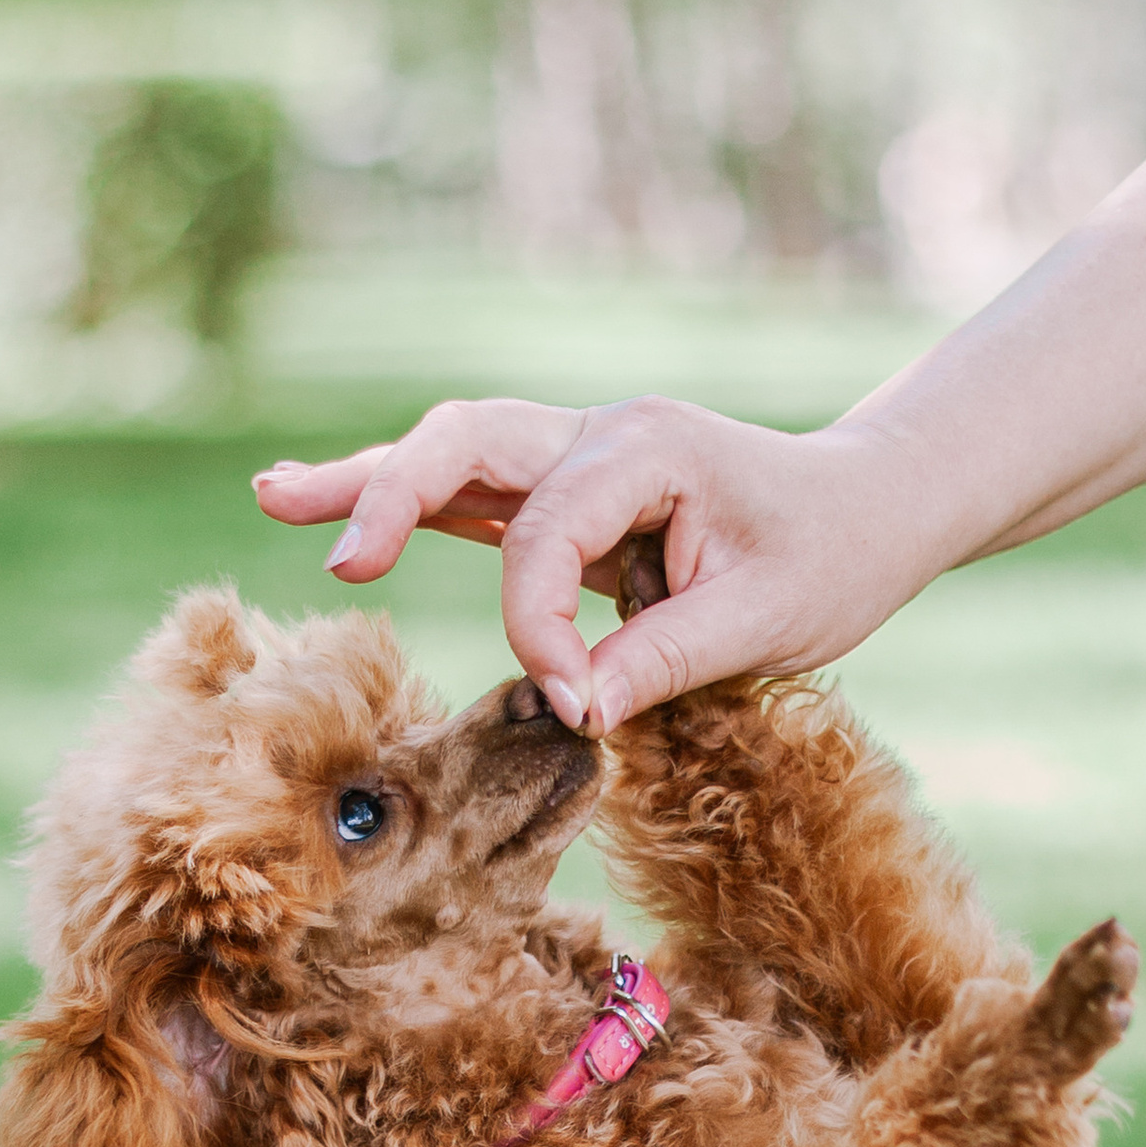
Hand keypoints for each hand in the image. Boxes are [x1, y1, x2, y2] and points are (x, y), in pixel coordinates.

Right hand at [253, 397, 923, 730]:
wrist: (870, 509)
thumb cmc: (830, 557)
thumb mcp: (761, 622)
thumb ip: (658, 660)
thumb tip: (568, 711)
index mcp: (646, 450)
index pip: (547, 538)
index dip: (541, 630)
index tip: (577, 706)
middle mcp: (598, 435)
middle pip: (467, 443)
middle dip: (394, 494)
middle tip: (340, 555)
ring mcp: (574, 456)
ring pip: (452, 455)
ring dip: (369, 481)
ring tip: (275, 495)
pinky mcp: (562, 492)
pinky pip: (469, 491)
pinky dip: (404, 503)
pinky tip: (329, 514)